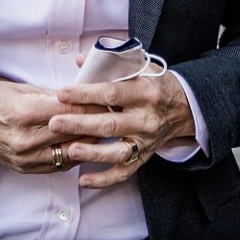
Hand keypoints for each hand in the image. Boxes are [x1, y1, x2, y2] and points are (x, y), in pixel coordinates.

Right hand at [0, 80, 107, 174]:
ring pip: (70, 152)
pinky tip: (83, 145)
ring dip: (88, 142)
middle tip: (112, 115)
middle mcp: (26, 139)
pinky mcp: (25, 169)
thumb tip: (80, 96)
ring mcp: (25, 158)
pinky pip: (58, 165)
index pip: (70, 110)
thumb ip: (51, 95)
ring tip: (103, 131)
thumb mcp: (20, 89)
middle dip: (95, 123)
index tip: (107, 99)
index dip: (92, 104)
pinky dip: (73, 155)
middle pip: (73, 133)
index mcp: (25, 112)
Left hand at [49, 72, 196, 189]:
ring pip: (117, 152)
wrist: (185, 106)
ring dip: (92, 153)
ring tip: (70, 150)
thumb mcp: (139, 67)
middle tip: (54, 123)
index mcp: (144, 91)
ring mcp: (145, 141)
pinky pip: (124, 172)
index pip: (111, 92)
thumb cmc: (156, 83)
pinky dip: (104, 179)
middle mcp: (146, 118)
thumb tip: (79, 61)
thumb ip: (109, 63)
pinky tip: (83, 179)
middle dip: (80, 124)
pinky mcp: (145, 157)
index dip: (85, 94)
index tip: (62, 93)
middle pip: (110, 124)